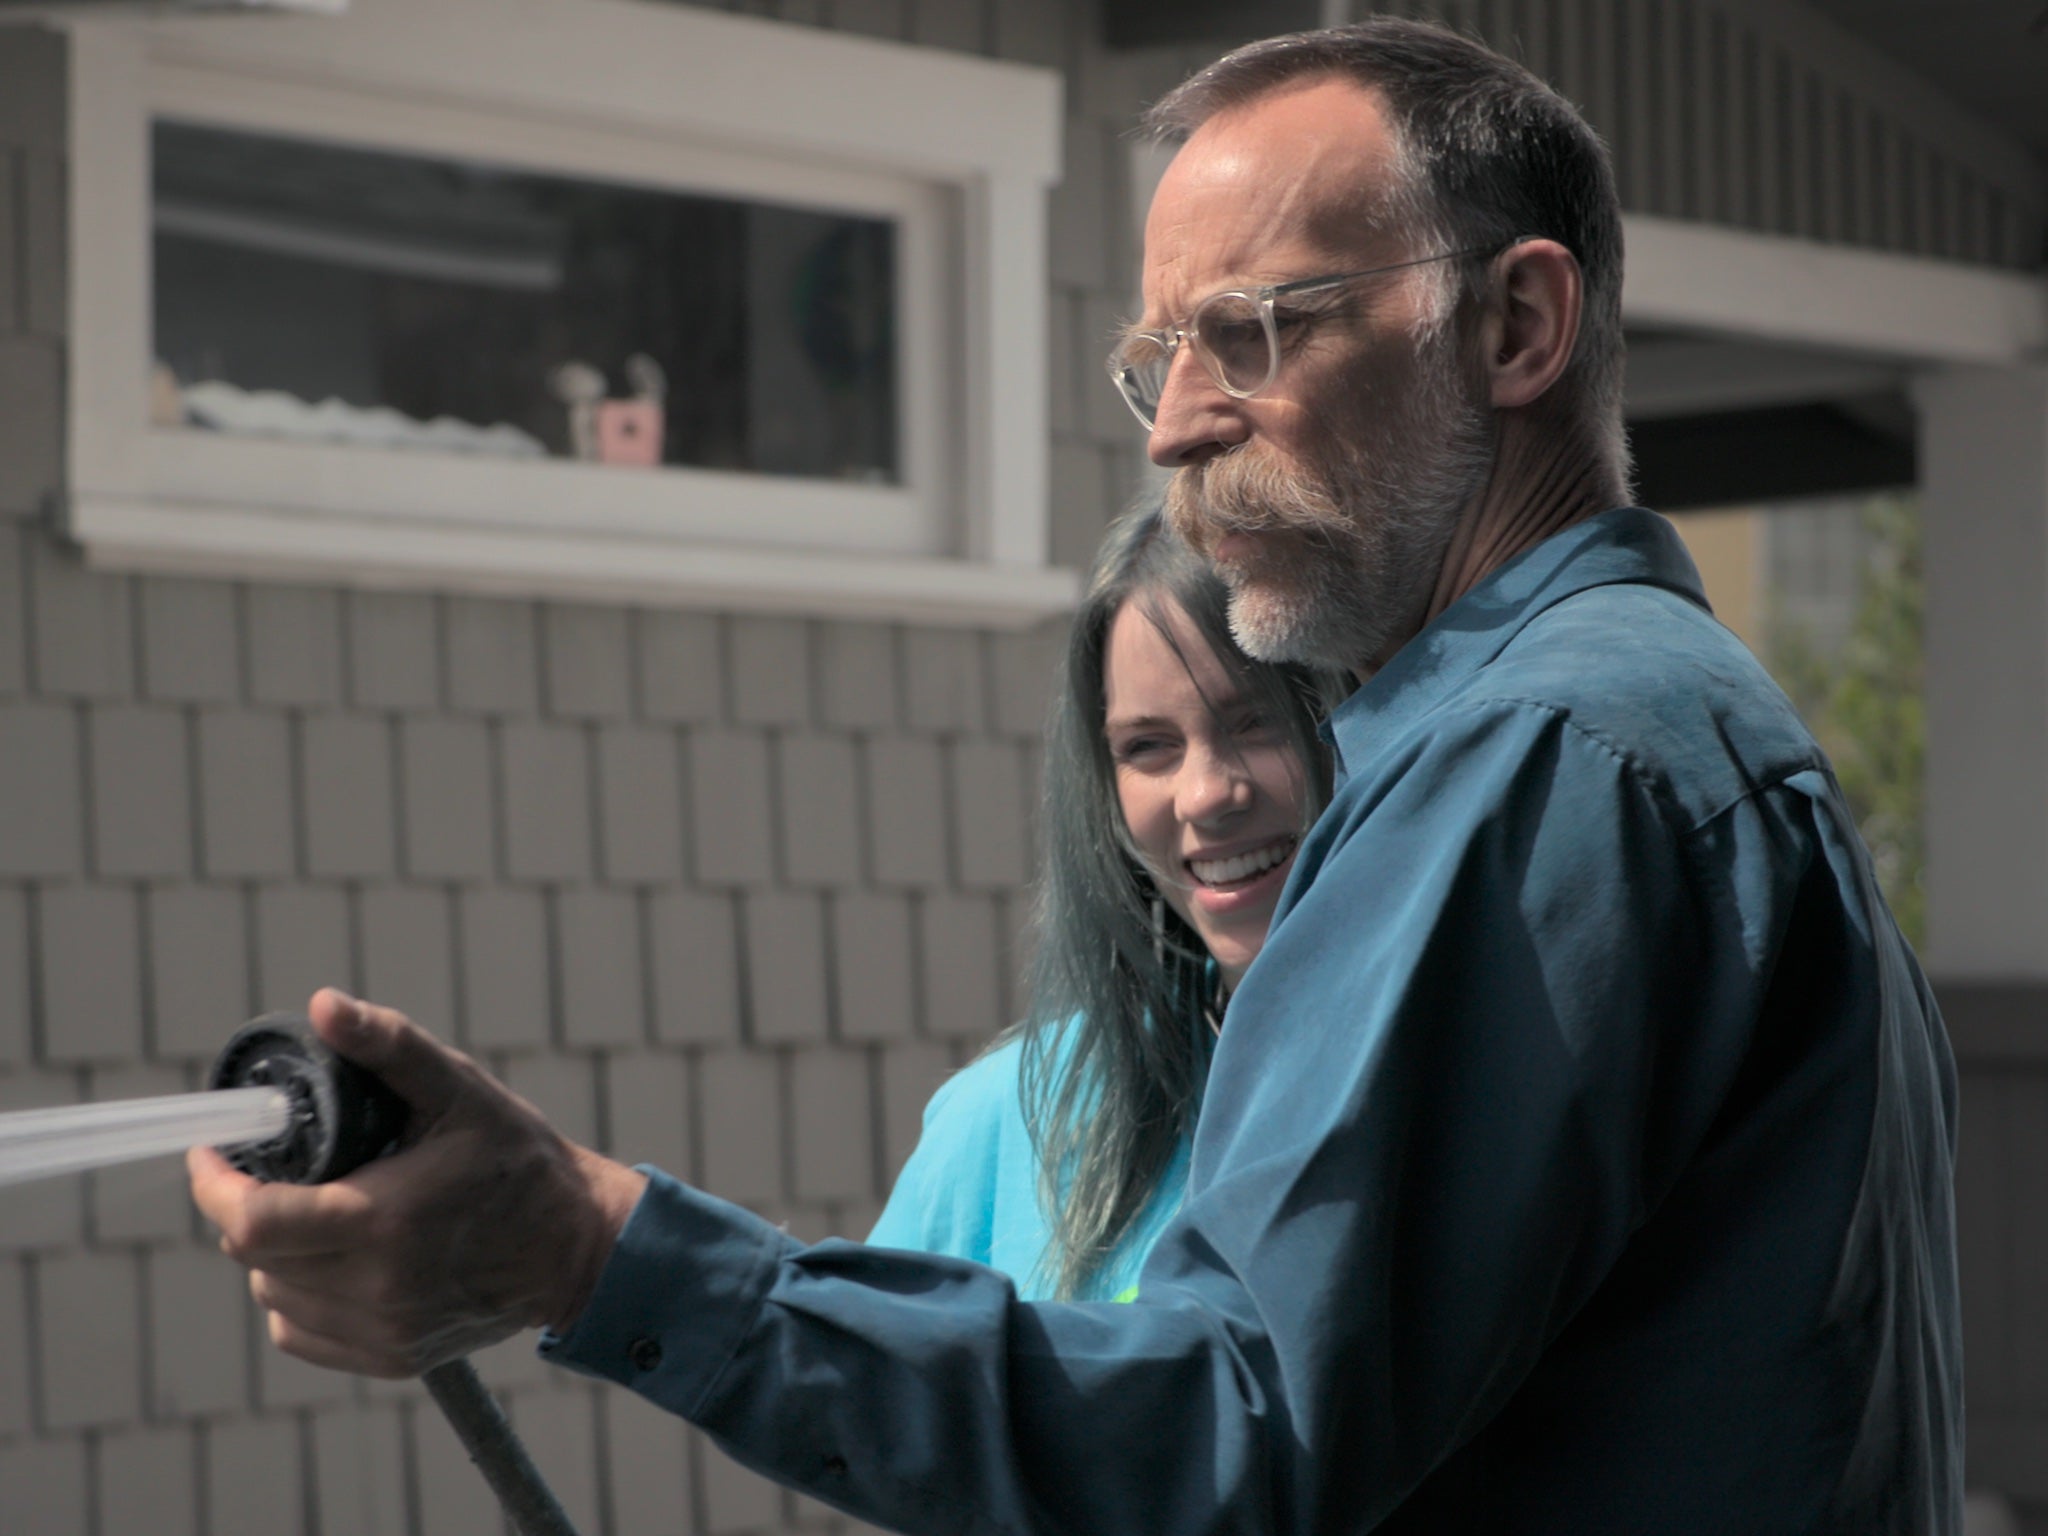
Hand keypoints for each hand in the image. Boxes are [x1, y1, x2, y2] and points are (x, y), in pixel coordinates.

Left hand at [188, 989, 647, 1377]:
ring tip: (319, 1212)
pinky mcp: (390, 1356)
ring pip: (274, 1293)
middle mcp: (377, 1285)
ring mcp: (383, 1329)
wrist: (577, 1246)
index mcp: (384, 1218)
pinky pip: (301, 1331)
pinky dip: (301, 1294)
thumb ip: (389, 1046)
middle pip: (256, 1256)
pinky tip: (339, 1259)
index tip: (214, 1153)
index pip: (252, 1221)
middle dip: (251, 1208)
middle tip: (279, 1172)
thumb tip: (325, 1006)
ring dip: (276, 1252)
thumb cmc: (516, 1159)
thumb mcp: (459, 1090)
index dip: (214, 1185)